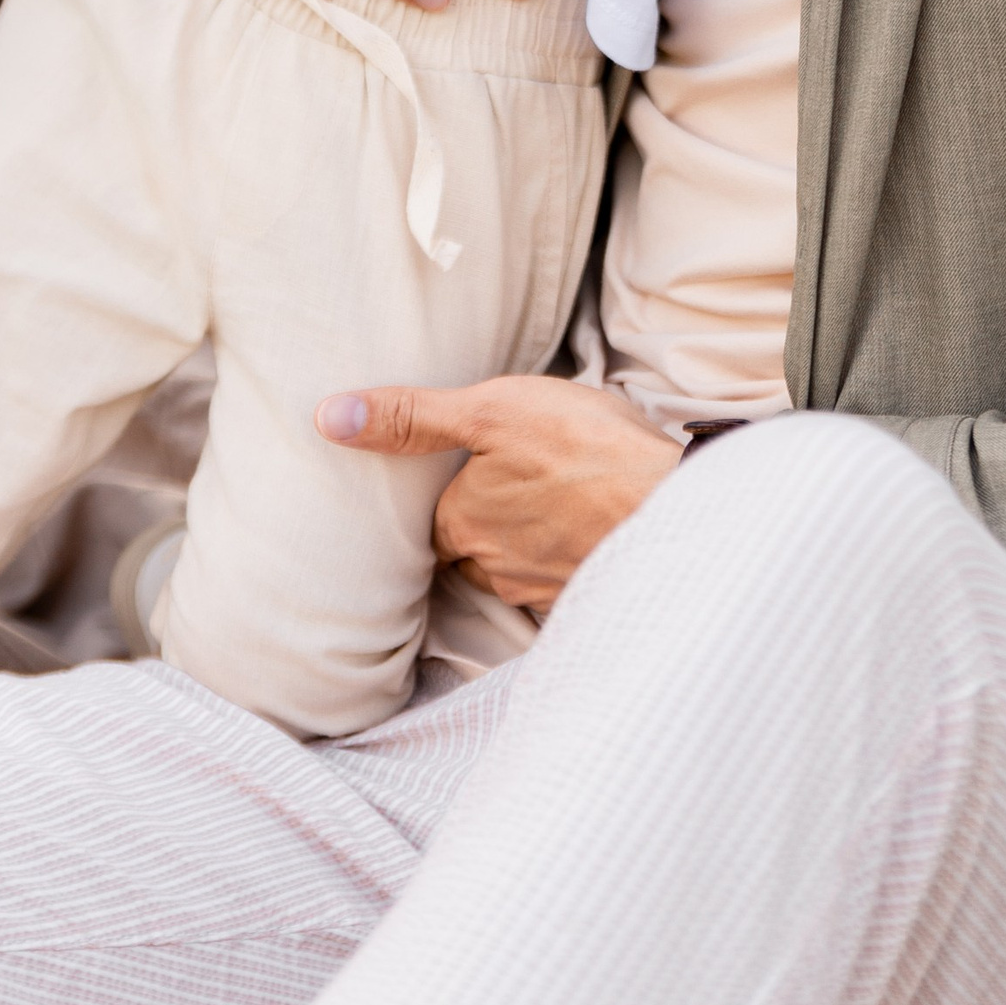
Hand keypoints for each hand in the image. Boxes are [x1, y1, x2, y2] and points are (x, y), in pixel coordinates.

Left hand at [314, 374, 679, 614]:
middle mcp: (495, 567)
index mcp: (464, 523)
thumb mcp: (492, 410)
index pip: (431, 520)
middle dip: (481, 525)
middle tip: (503, 487)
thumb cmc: (586, 449)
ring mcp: (544, 587)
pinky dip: (566, 558)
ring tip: (544, 503)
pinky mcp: (589, 594)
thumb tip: (327, 417)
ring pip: (515, 566)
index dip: (441, 498)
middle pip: (470, 548)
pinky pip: (561, 579)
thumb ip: (411, 417)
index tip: (452, 478)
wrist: (678, 503)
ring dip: (524, 540)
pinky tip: (583, 530)